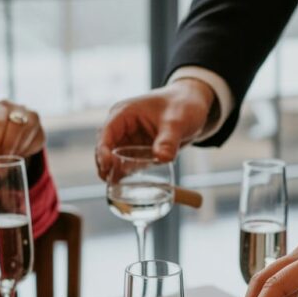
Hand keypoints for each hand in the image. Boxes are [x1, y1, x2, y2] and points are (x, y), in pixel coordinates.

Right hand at [95, 78, 214, 179]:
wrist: (194, 106)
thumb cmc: (183, 105)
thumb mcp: (177, 121)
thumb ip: (169, 140)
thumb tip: (162, 158)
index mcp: (124, 114)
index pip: (106, 133)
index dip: (103, 151)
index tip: (107, 167)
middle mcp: (122, 127)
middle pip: (105, 149)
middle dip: (106, 166)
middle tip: (112, 184)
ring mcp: (129, 140)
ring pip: (114, 159)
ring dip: (114, 173)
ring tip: (119, 190)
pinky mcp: (138, 151)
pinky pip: (127, 165)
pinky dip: (126, 175)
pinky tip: (128, 188)